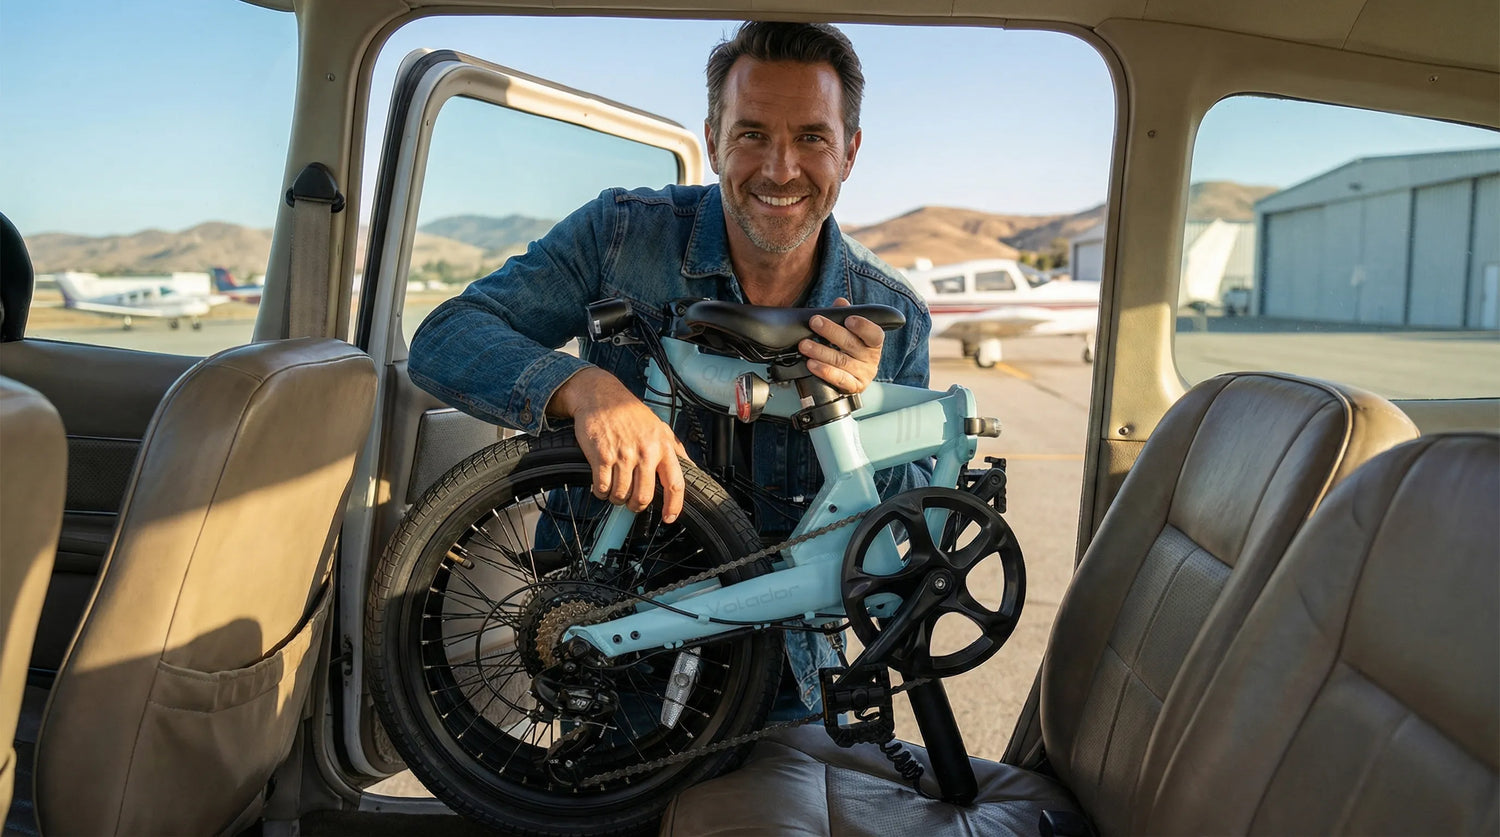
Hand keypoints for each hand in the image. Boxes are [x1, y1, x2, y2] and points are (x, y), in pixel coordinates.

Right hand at [547, 368, 686, 522]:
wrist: (600, 396)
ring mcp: (623, 455)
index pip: (675, 484)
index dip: (673, 506)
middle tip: (631, 503)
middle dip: (636, 506)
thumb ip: (674, 449)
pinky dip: (600, 492)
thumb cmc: (629, 412)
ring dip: (616, 499)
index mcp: (662, 446)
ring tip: (614, 490)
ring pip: (621, 495)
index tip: (669, 518)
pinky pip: (602, 488)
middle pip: (644, 496)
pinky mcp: (602, 456)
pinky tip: (601, 484)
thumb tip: (690, 469)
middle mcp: (645, 452)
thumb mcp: (660, 427)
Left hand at [799, 297, 884, 393]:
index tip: (848, 319)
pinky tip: (812, 364)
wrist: (854, 376)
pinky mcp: (854, 387)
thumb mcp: (850, 332)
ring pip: (841, 361)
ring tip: (805, 345)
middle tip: (815, 322)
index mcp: (874, 342)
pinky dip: (824, 371)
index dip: (863, 326)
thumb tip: (840, 302)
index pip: (874, 334)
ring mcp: (864, 374)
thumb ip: (845, 315)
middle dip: (831, 331)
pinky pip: (839, 379)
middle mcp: (871, 358)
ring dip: (820, 352)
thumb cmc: (851, 349)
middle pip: (851, 344)